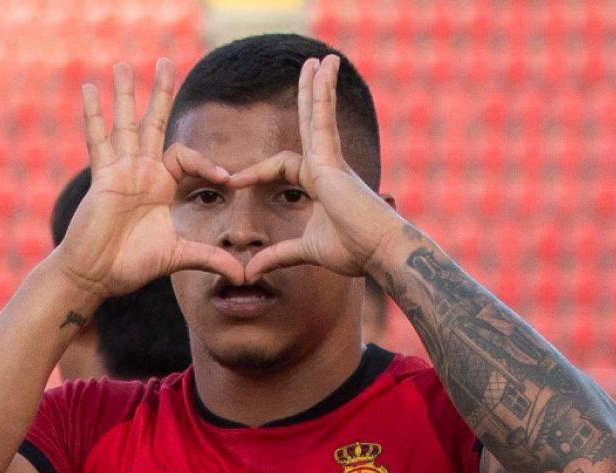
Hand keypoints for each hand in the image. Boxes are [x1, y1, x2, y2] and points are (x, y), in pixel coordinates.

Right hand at [50, 60, 244, 298]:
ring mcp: (120, 171)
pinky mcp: (103, 176)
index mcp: (161, 186)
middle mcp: (141, 172)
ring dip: (126, 94)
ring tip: (122, 65)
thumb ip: (210, 258)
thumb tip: (244, 275)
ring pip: (125, 124)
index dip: (208, 164)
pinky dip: (93, 115)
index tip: (228, 181)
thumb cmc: (131, 266)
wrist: (96, 275)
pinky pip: (98, 140)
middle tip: (167, 61)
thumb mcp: (178, 257)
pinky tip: (90, 89)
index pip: (186, 157)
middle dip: (160, 93)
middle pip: (153, 123)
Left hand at [229, 56, 404, 281]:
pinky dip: (320, 98)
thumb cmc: (354, 251)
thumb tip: (251, 270)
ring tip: (319, 59)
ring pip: (319, 116)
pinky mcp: (333, 162)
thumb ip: (279, 256)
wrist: (380, 251)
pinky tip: (320, 73)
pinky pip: (322, 122)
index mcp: (322, 183)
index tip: (235, 182)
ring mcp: (332, 162)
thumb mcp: (306, 252)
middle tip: (310, 68)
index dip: (258, 171)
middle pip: (311, 124)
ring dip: (318, 87)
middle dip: (309, 97)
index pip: (285, 166)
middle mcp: (328, 167)